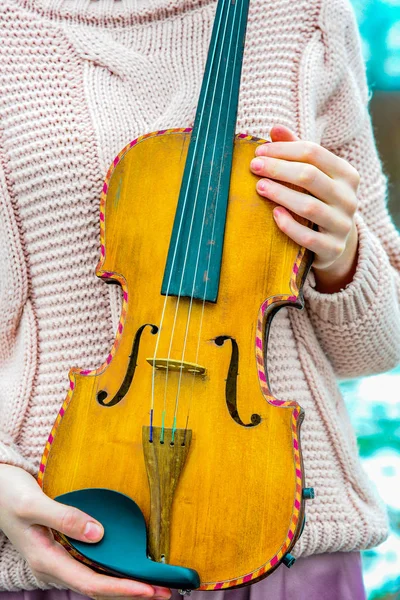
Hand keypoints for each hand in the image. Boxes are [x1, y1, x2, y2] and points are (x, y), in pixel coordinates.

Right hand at [0, 465, 170, 599]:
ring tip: (154, 585)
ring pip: (95, 581)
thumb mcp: (33, 503)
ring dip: (124, 585)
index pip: (91, 584)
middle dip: (131, 593)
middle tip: (165, 593)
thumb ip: (65, 517)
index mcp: (46, 560)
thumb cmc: (9, 494)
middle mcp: (53, 566)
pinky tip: (127, 567)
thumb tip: (98, 533)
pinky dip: (112, 571)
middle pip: (98, 589)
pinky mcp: (60, 551)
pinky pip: (91, 568)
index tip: (149, 590)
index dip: (122, 589)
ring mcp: (57, 560)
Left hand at [250, 125, 359, 293]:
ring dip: (280, 194)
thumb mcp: (313, 175)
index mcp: (346, 174)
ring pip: (309, 206)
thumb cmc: (318, 201)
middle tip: (253, 167)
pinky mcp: (332, 248)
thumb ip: (296, 151)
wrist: (335, 244)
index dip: (283, 150)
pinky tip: (274, 214)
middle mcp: (349, 198)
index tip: (259, 152)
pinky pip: (308, 237)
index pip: (313, 153)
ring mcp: (342, 225)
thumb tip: (275, 128)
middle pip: (310, 176)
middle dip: (278, 169)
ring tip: (259, 187)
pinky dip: (289, 225)